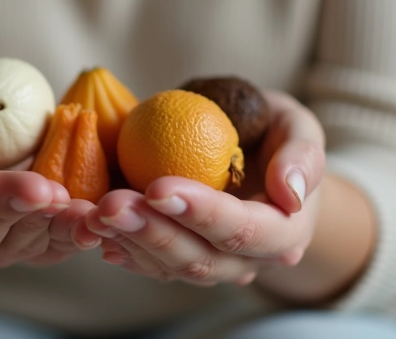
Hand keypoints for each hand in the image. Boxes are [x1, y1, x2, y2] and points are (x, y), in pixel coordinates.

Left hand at [83, 91, 324, 285]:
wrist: (258, 157)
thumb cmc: (277, 135)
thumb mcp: (300, 128)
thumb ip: (303, 156)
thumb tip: (291, 192)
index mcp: (284, 233)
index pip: (241, 231)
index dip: (201, 214)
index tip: (159, 188)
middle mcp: (248, 262)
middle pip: (199, 259)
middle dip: (152, 232)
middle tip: (111, 204)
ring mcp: (212, 267)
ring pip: (168, 268)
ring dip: (128, 242)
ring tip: (93, 214)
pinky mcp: (181, 261)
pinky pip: (148, 264)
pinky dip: (120, 248)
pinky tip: (93, 231)